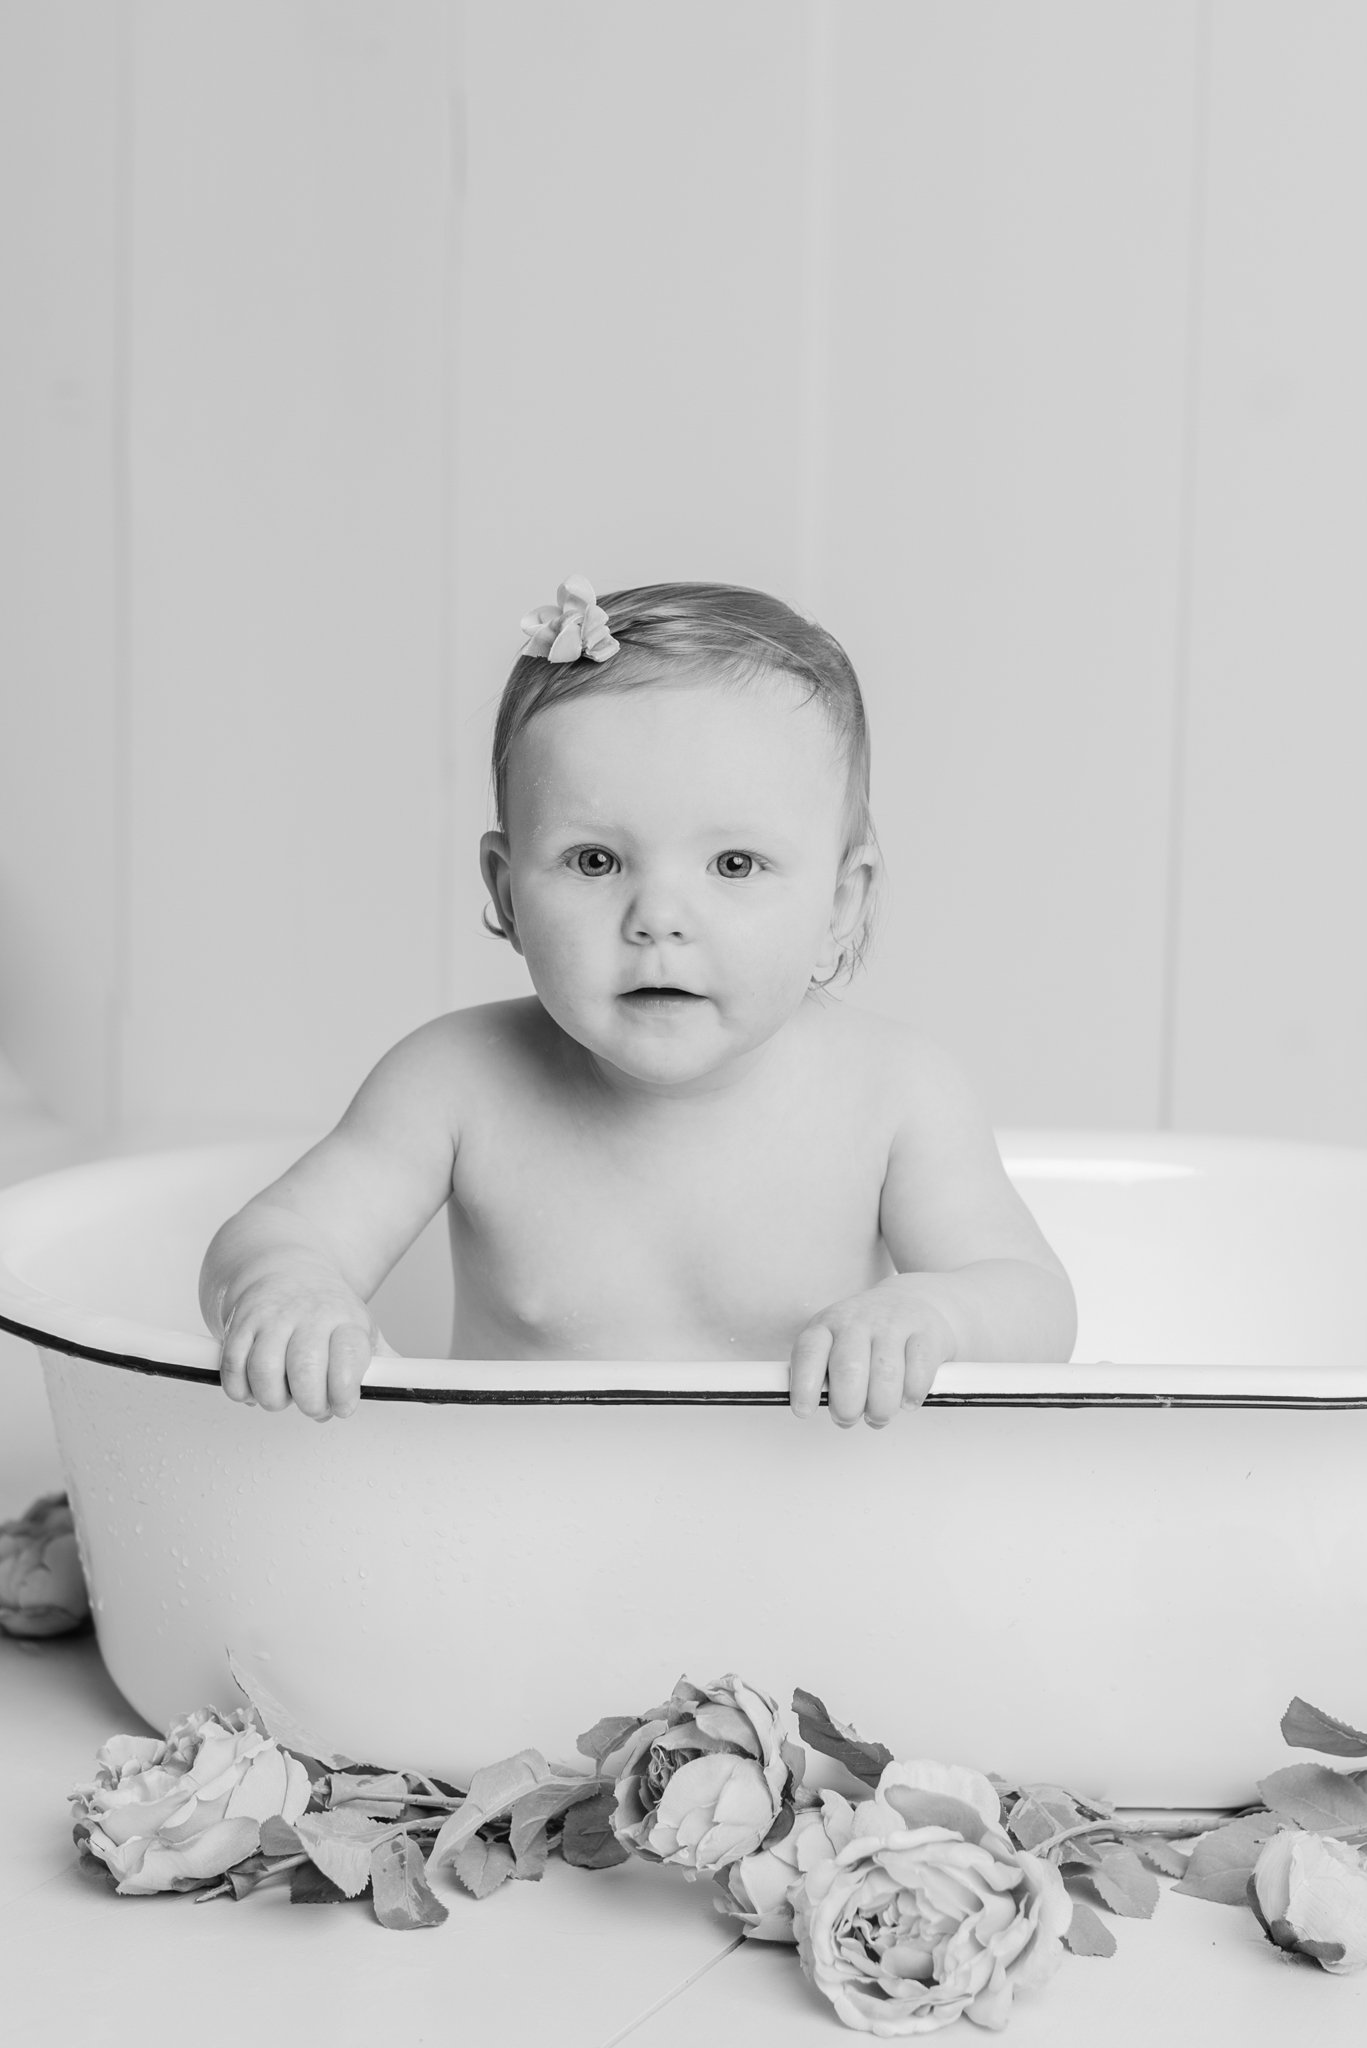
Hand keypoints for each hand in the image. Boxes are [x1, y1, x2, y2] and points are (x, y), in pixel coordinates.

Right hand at [218, 1272, 384, 1421]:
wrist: (286, 1269)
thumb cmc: (327, 1312)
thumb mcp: (361, 1330)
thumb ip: (382, 1365)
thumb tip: (407, 1390)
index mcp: (345, 1319)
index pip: (348, 1356)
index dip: (345, 1390)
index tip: (344, 1405)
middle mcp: (308, 1314)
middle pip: (305, 1369)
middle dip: (310, 1402)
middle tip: (314, 1406)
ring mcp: (271, 1318)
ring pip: (263, 1371)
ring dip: (273, 1399)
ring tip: (283, 1396)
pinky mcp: (239, 1325)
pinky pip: (233, 1367)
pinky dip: (241, 1390)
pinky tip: (255, 1389)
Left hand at [788, 1287, 956, 1426]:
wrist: (912, 1301)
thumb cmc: (866, 1336)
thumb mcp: (834, 1344)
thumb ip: (824, 1375)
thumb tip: (821, 1409)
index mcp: (826, 1325)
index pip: (809, 1352)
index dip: (804, 1385)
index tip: (804, 1411)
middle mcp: (857, 1320)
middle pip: (849, 1369)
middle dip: (847, 1407)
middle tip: (849, 1417)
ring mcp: (893, 1322)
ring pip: (886, 1374)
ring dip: (881, 1407)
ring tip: (879, 1414)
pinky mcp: (926, 1331)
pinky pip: (919, 1370)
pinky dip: (912, 1393)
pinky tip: (907, 1400)